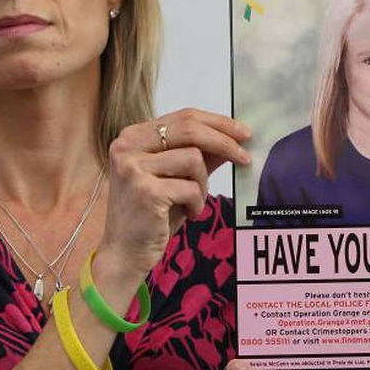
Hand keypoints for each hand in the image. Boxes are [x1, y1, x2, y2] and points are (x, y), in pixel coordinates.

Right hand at [101, 108, 250, 277]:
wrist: (124, 252)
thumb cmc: (152, 214)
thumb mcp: (177, 177)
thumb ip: (200, 155)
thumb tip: (234, 137)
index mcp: (133, 136)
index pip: (184, 116)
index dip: (218, 122)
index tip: (244, 132)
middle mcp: (127, 146)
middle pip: (190, 129)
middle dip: (225, 142)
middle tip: (245, 157)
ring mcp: (133, 167)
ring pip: (193, 159)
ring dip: (203, 184)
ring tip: (193, 201)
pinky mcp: (144, 191)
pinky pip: (191, 188)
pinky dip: (197, 203)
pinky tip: (187, 214)